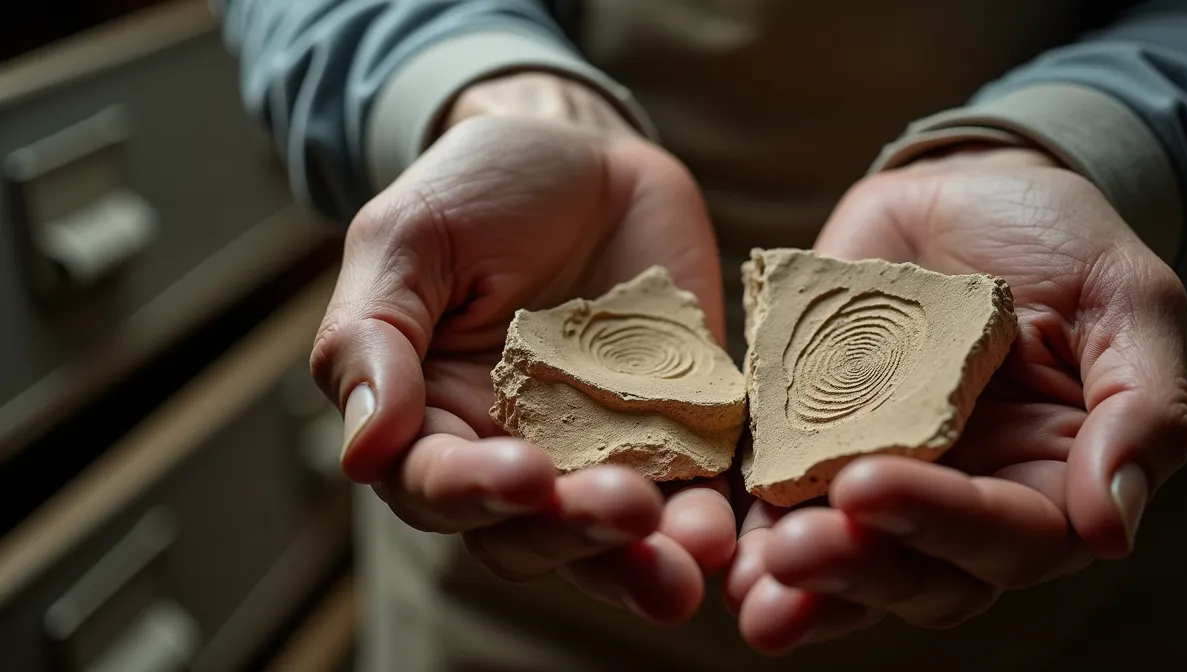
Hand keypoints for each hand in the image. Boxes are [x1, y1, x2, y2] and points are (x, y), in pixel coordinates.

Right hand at [311, 77, 734, 624]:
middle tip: (628, 509)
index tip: (526, 473)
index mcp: (433, 423)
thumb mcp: (405, 241)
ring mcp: (602, 453)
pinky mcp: (679, 436)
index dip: (477, 492)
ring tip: (694, 553)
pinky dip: (711, 519)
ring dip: (650, 558)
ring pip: (614, 539)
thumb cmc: (475, 193)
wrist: (585, 158)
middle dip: (578, 532)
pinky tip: (734, 529)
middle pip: (531, 534)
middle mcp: (515, 456)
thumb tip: (362, 452)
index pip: (439, 486)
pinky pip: (696, 493)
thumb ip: (372, 338)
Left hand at [726, 146, 1186, 652]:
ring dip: (792, 575)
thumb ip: (1141, 410)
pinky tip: (709, 535)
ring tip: (743, 580)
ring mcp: (875, 472)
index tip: (870, 490)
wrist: (970, 187)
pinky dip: (743, 518)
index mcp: (1045, 485)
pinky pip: (772, 492)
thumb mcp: (1128, 304)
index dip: (940, 523)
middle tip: (791, 553)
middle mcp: (957, 500)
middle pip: (913, 570)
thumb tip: (1113, 528)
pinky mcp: (805, 438)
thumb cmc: (1064, 244)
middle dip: (851, 567)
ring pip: (841, 552)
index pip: (1005, 536)